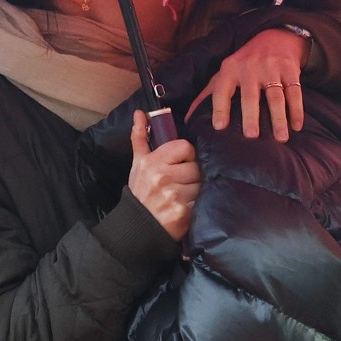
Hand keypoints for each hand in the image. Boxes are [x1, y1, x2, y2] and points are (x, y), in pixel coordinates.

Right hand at [129, 110, 200, 240]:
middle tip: (180, 184)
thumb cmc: (140, 193)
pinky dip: (198, 205)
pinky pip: (202, 200)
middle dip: (191, 175)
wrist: (138, 228)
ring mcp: (174, 196)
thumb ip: (140, 137)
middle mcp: (163, 177)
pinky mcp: (184, 213)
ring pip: (202, 184)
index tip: (178, 166)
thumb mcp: (138, 164)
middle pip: (196, 166)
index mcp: (152, 162)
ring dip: (196, 190)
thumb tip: (140, 113)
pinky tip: (187, 208)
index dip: (185, 157)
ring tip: (184, 196)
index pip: (186, 147)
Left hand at [187, 28, 306, 142]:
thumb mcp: (225, 73)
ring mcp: (271, 69)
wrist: (275, 38)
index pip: (222, 90)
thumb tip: (189, 119)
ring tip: (280, 138)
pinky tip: (296, 126)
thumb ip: (208, 95)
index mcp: (230, 69)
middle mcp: (250, 68)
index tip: (219, 127)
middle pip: (250, 95)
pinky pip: (295, 92)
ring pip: (275, 96)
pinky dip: (296, 110)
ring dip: (279, 118)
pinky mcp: (290, 70)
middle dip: (250, 115)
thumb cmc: (245, 63)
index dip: (219, 108)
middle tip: (251, 136)